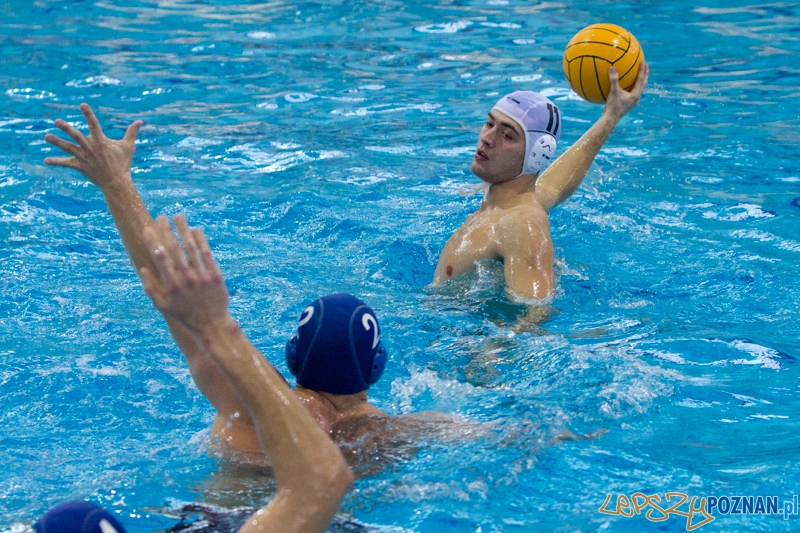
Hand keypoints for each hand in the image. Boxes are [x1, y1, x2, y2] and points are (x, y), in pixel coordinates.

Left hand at [44, 103, 141, 188]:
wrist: (116, 182)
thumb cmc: (123, 164)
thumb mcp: (128, 147)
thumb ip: (132, 132)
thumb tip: (140, 121)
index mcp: (101, 141)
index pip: (94, 124)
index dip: (88, 114)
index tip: (82, 105)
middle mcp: (90, 148)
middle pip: (76, 136)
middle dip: (66, 128)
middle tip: (56, 121)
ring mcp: (84, 157)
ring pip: (68, 147)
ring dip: (57, 142)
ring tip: (47, 136)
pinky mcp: (79, 166)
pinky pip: (66, 163)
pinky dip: (56, 162)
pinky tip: (46, 161)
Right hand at [139, 215, 230, 330]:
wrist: (212, 323)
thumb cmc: (184, 315)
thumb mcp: (163, 307)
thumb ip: (151, 288)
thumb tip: (142, 269)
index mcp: (171, 285)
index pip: (160, 258)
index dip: (153, 241)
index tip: (148, 228)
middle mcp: (186, 279)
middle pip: (175, 249)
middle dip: (167, 230)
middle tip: (161, 217)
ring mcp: (202, 276)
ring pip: (191, 247)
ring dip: (184, 230)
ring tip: (178, 216)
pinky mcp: (215, 275)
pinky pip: (207, 254)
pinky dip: (201, 240)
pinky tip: (195, 229)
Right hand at [603, 62, 648, 121]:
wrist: (610, 119)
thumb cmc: (613, 106)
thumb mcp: (613, 91)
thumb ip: (614, 79)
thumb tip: (612, 67)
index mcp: (635, 95)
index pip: (641, 80)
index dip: (642, 70)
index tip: (643, 62)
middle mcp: (636, 98)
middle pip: (643, 84)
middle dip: (645, 75)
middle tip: (646, 66)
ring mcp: (633, 102)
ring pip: (639, 89)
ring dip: (640, 81)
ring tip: (640, 75)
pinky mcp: (628, 104)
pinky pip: (632, 92)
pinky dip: (632, 86)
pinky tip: (627, 85)